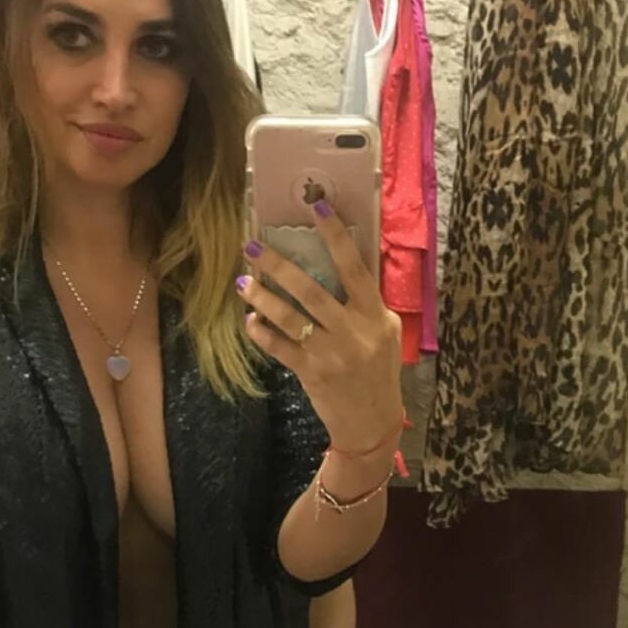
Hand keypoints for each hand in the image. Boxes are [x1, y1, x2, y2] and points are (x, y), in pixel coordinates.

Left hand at [238, 200, 402, 451]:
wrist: (372, 422)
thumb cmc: (378, 372)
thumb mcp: (384, 332)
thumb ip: (366, 303)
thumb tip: (342, 265)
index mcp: (374, 314)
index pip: (354, 266)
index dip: (335, 234)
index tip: (316, 205)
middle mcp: (353, 331)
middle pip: (311, 290)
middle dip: (279, 266)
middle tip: (253, 246)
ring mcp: (331, 354)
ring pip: (290, 318)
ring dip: (262, 298)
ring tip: (243, 282)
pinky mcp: (311, 374)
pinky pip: (279, 348)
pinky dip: (261, 333)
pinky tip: (250, 321)